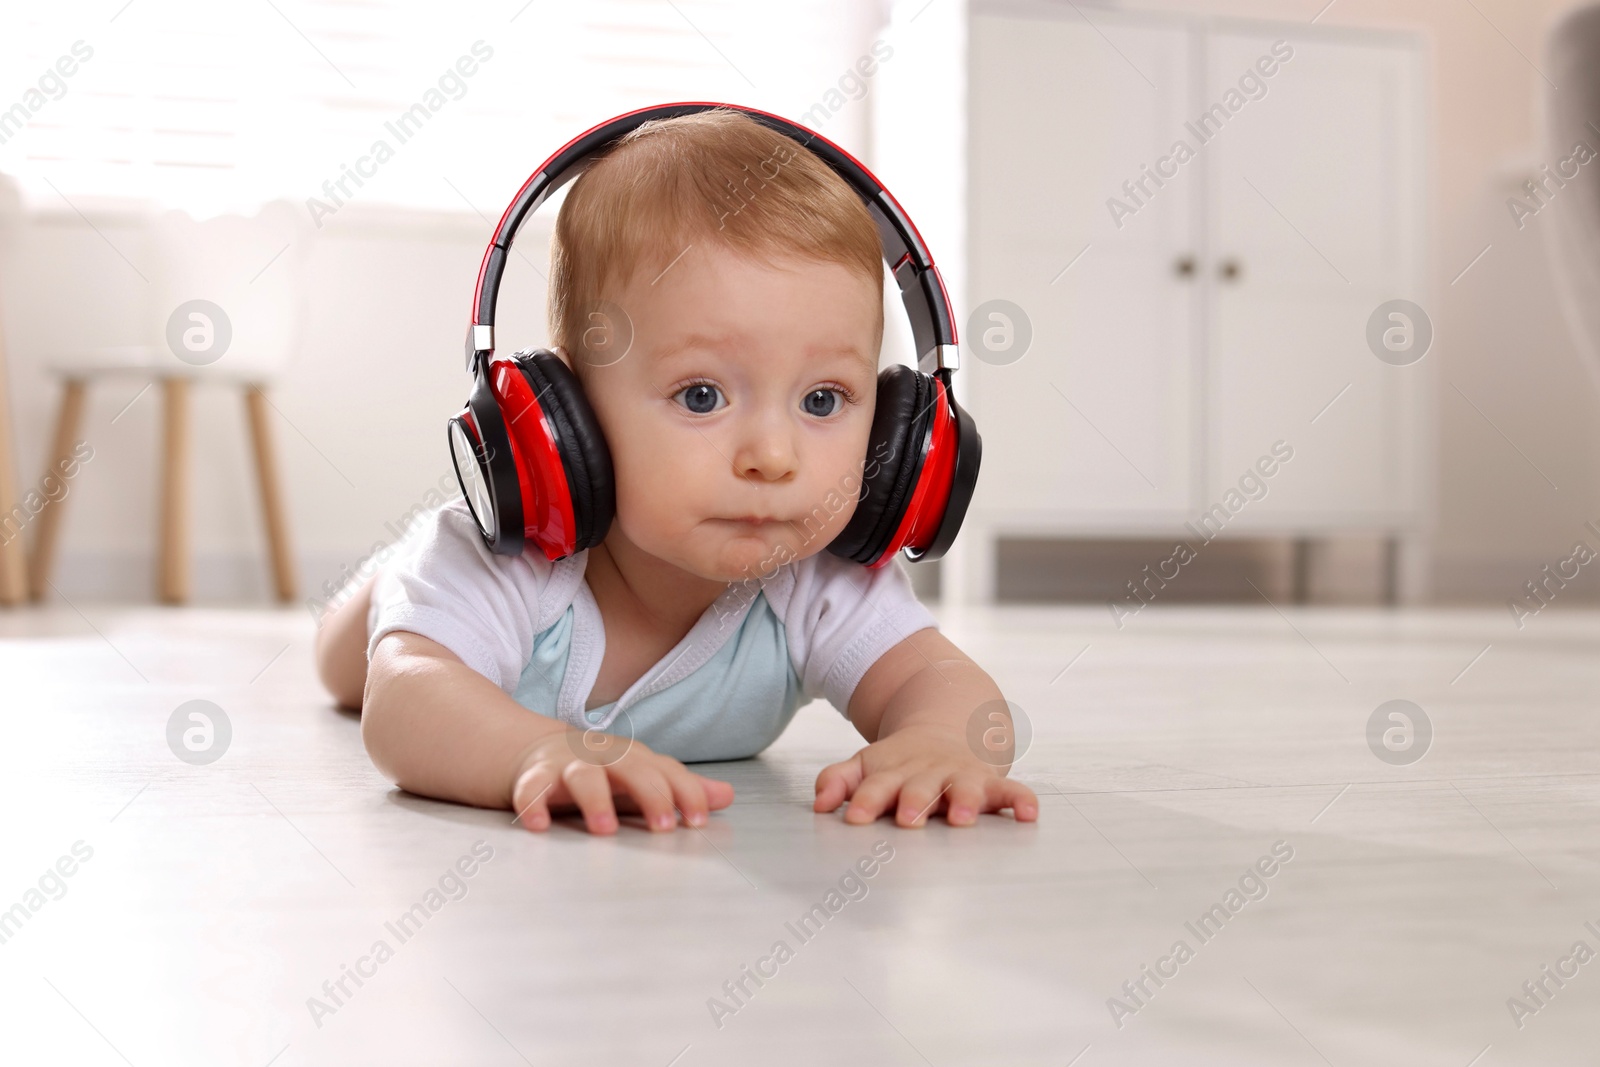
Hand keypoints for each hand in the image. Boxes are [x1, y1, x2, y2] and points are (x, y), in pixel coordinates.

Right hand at [509, 729, 733, 834]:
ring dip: (596, 801)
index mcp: (635, 759)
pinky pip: (532, 789)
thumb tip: (727, 796)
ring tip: (605, 830)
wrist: (534, 750)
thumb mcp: (640, 779)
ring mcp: (568, 765)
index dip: (686, 793)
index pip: (667, 771)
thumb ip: (680, 790)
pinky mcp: (534, 776)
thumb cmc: (600, 772)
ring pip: (584, 776)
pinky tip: (539, 825)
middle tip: (664, 829)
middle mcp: (605, 757)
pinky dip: (534, 804)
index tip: (699, 823)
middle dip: (650, 795)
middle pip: (633, 768)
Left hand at [813, 723, 1038, 827]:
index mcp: (895, 772)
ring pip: (965, 789)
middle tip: (908, 819)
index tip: (854, 817)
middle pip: (920, 787)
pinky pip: (1011, 791)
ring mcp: (961, 777)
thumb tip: (818, 803)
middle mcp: (929, 774)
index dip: (866, 800)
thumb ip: (840, 780)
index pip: (876, 786)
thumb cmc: (902, 762)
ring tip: (962, 819)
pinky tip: (1029, 814)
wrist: (950, 723)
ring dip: (964, 801)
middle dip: (914, 801)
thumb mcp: (868, 765)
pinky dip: (1022, 800)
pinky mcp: (991, 782)